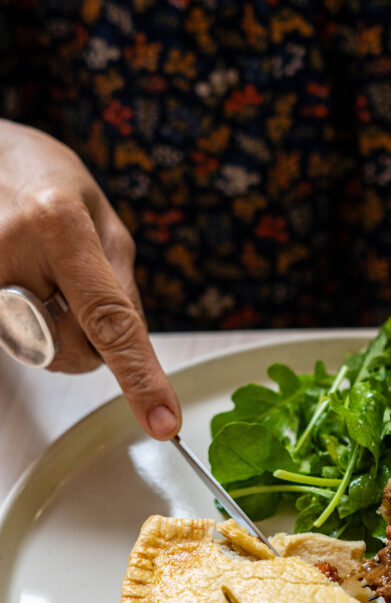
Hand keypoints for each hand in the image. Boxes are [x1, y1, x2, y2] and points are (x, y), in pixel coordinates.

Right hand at [0, 120, 180, 438]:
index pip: (109, 320)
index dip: (140, 377)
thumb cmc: (45, 180)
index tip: (163, 422)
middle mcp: (11, 250)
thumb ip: (121, 282)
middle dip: (91, 339)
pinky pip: (16, 342)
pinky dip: (31, 327)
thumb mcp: (101, 216)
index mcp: (57, 223)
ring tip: (41, 276)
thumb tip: (133, 346)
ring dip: (57, 332)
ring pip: (44, 353)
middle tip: (75, 289)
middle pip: (74, 348)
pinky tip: (22, 284)